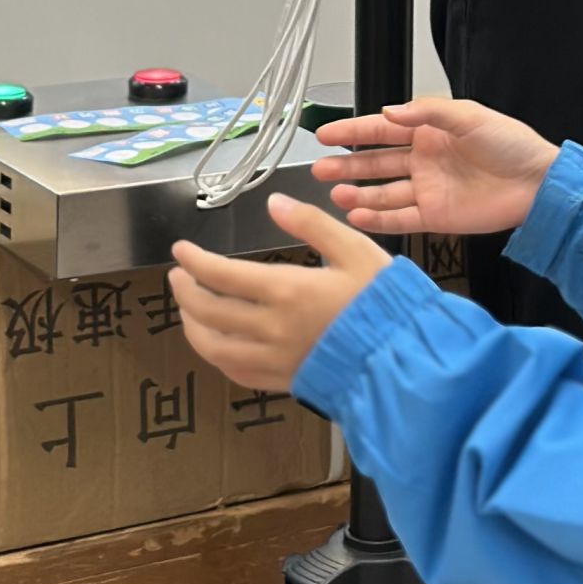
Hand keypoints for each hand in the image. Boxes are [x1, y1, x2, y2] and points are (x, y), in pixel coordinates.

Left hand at [170, 205, 391, 393]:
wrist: (404, 355)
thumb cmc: (383, 299)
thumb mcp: (354, 248)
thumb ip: (311, 223)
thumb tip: (273, 203)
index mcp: (286, 290)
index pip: (220, 275)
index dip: (193, 261)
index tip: (180, 249)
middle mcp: (270, 328)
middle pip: (207, 312)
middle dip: (185, 291)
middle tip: (178, 275)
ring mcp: (273, 359)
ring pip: (213, 347)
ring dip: (192, 325)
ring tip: (190, 308)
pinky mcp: (282, 380)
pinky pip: (235, 372)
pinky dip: (217, 355)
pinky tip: (217, 344)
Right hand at [311, 99, 560, 239]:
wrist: (539, 183)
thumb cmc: (513, 145)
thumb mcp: (470, 116)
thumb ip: (428, 112)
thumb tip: (389, 112)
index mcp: (430, 132)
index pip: (382, 130)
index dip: (352, 132)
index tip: (325, 134)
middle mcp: (424, 160)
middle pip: (375, 163)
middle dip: (346, 165)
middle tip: (318, 168)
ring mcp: (428, 189)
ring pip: (382, 192)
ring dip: (357, 194)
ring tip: (334, 194)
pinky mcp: (436, 216)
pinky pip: (399, 218)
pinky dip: (376, 218)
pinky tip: (356, 216)